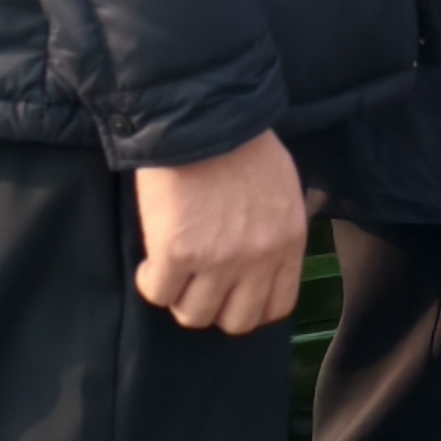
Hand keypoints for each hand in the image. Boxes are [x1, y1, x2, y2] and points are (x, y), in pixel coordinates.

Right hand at [131, 132, 307, 334]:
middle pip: (237, 321)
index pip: (277, 306)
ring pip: (194, 314)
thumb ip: (276, 231)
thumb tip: (263, 258)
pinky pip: (159, 293)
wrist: (204, 118)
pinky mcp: (177, 254)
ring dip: (180, 297)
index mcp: (289, 242)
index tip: (231, 295)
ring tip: (173, 272)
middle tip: (198, 285)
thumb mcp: (283, 190)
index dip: (249, 306)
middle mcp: (258, 258)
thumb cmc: (242, 145)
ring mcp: (218, 260)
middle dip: (215, 308)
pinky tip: (151, 263)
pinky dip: (151, 282)